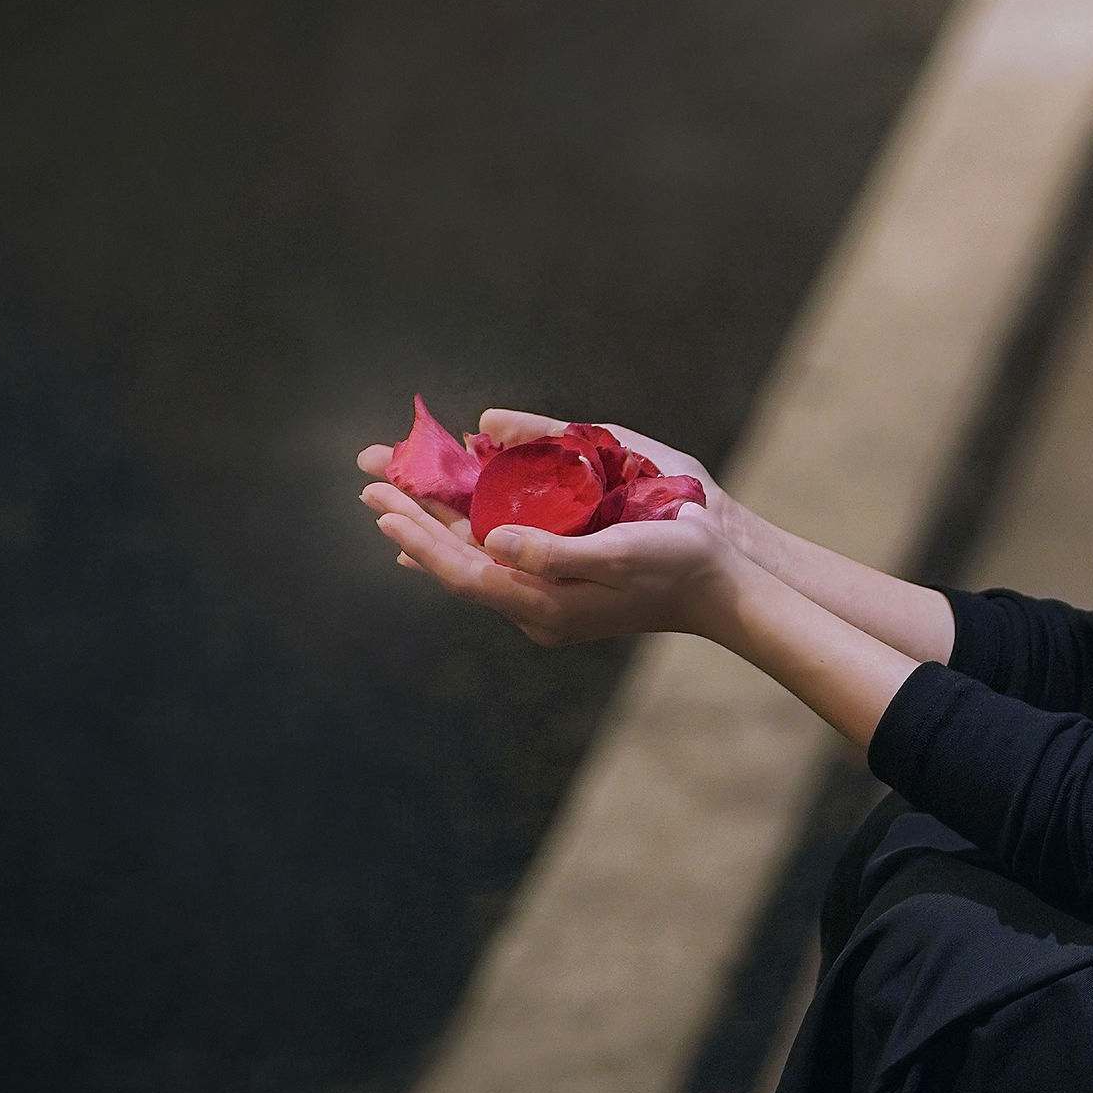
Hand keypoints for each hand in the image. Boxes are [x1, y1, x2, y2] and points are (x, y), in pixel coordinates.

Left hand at [358, 471, 738, 648]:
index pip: (465, 570)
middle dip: (413, 522)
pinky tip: (446, 530)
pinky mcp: (558, 588)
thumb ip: (555, 551)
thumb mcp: (620, 552)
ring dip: (434, 526)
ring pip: (474, 562)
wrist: (722, 589)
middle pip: (458, 564)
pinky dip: (465, 536)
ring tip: (392, 497)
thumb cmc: (679, 564)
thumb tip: (493, 540)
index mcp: (546, 604)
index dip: (420, 536)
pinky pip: (496, 561)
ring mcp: (546, 601)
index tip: (384, 504)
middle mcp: (538, 608)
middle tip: (370, 484)